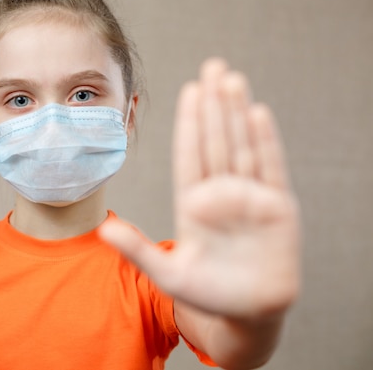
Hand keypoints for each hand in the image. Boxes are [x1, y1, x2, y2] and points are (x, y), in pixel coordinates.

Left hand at [100, 58, 299, 318]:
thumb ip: (137, 249)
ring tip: (232, 79)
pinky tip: (258, 113)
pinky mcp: (278, 208)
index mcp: (192, 202)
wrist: (244, 314)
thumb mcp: (166, 273)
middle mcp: (221, 193)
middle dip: (214, 104)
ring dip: (237, 113)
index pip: (190, 153)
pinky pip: (270, 168)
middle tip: (212, 65)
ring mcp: (250, 197)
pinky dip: (266, 142)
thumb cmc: (205, 294)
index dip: (190, 122)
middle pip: (216, 140)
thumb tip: (101, 232)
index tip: (189, 90)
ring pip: (242, 146)